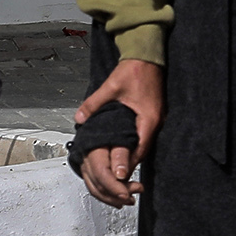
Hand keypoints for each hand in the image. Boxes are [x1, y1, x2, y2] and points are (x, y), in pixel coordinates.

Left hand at [73, 58, 164, 209]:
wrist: (148, 56)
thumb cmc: (133, 69)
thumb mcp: (110, 86)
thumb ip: (94, 104)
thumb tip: (79, 118)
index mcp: (148, 117)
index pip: (140, 147)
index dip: (129, 162)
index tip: (119, 176)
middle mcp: (155, 121)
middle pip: (143, 149)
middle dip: (130, 164)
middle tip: (118, 179)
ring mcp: (156, 118)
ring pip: (144, 143)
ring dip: (132, 155)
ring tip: (120, 170)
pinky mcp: (153, 114)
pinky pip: (144, 135)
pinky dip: (135, 144)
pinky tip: (125, 149)